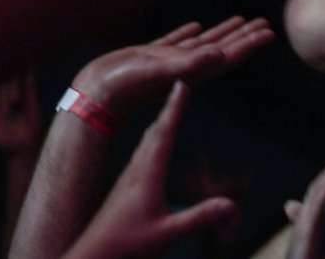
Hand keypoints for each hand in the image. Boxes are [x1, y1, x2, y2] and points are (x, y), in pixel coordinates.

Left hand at [0, 69, 41, 155]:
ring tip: (14, 104)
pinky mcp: (30, 97)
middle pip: (1, 84)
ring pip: (13, 82)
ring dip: (13, 88)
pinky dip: (29, 73)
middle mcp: (4, 99)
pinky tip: (30, 62)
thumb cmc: (0, 142)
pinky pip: (29, 82)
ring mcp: (18, 97)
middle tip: (3, 99)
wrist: (21, 148)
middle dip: (2, 87)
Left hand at [60, 84, 235, 258]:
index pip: (164, 132)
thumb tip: (231, 205)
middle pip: (155, 130)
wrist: (93, 255)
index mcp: (147, 174)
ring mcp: (129, 178)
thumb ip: (199, 217)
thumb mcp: (168, 234)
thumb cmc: (127, 245)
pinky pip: (142, 152)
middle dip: (169, 107)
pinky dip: (153, 138)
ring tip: (168, 106)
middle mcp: (136, 169)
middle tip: (179, 83)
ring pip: (147, 141)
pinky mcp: (125, 187)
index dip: (174, 106)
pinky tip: (152, 144)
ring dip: (160, 121)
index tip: (182, 82)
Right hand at [72, 17, 273, 123]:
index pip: (228, 55)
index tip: (270, 31)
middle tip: (264, 23)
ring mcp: (167, 62)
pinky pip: (176, 41)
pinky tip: (195, 26)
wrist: (95, 95)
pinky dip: (188, 33)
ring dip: (222, 33)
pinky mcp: (149, 56)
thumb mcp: (159, 72)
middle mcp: (184, 67)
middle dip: (244, 36)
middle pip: (222, 48)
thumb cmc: (125, 87)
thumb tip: (219, 55)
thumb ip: (188, 64)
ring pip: (202, 44)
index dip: (250, 44)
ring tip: (240, 20)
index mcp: (191, 72)